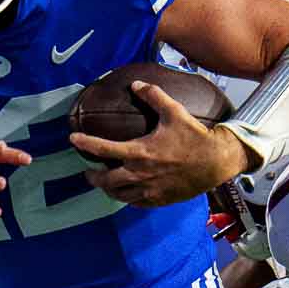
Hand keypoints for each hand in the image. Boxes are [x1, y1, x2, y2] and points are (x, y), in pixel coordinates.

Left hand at [70, 81, 247, 207]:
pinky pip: (136, 203)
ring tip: (106, 183)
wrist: (216, 162)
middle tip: (89, 172)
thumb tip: (136, 84)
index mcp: (139, 152)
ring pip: (118, 196)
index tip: (73, 139)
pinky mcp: (159, 200)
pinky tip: (127, 192)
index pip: (102, 149)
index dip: (85, 143)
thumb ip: (153, 96)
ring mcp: (149, 191)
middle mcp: (140, 174)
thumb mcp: (175, 111)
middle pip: (105, 181)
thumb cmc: (195, 136)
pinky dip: (127, 198)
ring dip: (108, 189)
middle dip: (92, 177)